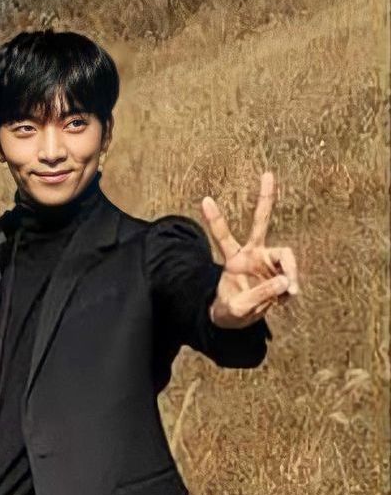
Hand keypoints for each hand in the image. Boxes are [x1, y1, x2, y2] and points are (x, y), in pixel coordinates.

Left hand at [202, 172, 300, 328]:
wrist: (239, 320)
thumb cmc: (232, 311)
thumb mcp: (239, 308)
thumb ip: (260, 294)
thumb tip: (286, 281)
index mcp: (233, 259)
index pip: (223, 236)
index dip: (216, 219)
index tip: (205, 199)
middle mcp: (251, 254)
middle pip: (260, 222)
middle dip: (266, 199)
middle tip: (268, 174)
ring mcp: (267, 261)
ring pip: (286, 253)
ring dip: (291, 269)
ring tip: (290, 290)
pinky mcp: (280, 272)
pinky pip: (291, 276)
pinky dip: (291, 288)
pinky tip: (285, 299)